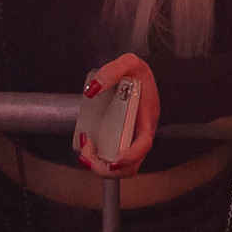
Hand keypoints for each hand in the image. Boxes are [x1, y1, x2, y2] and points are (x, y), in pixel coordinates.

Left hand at [77, 53, 160, 176]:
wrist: (137, 75)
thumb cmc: (136, 72)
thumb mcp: (128, 62)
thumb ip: (112, 71)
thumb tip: (92, 90)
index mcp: (147, 118)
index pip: (144, 144)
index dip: (131, 156)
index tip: (114, 160)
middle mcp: (141, 134)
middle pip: (131, 165)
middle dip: (107, 168)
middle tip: (86, 155)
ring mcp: (132, 139)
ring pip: (121, 167)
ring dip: (100, 166)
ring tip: (84, 150)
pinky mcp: (122, 140)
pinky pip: (113, 158)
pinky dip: (99, 159)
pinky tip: (86, 145)